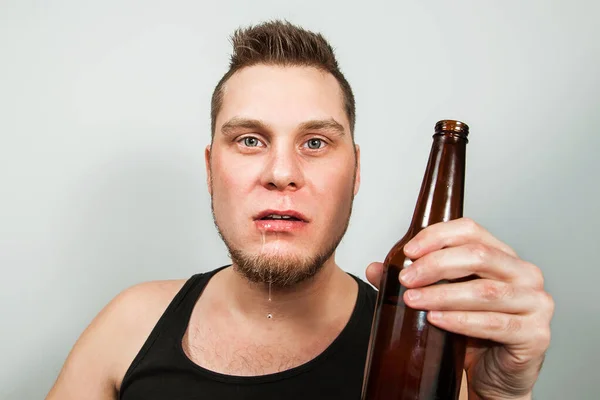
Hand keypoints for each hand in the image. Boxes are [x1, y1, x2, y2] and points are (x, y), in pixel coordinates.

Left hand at [365, 218, 553, 398]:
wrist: (496, 376)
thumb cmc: (474, 333)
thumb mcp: (442, 300)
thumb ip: (414, 281)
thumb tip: (376, 269)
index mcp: (503, 256)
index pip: (471, 230)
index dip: (437, 236)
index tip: (408, 251)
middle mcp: (524, 273)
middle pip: (478, 255)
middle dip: (435, 265)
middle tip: (406, 279)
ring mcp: (536, 303)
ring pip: (485, 290)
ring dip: (442, 294)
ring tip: (413, 300)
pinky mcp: (536, 334)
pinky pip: (495, 323)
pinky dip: (461, 320)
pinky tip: (436, 319)